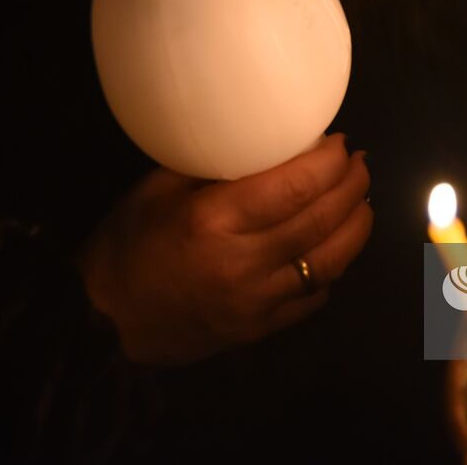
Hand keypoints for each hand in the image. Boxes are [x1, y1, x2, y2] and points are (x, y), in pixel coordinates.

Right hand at [78, 133, 371, 364]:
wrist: (105, 321)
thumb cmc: (127, 243)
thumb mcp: (158, 188)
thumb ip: (213, 164)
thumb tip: (266, 136)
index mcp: (213, 220)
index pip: (295, 186)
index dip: (329, 163)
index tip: (340, 144)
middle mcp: (242, 262)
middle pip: (320, 221)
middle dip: (351, 187)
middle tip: (359, 165)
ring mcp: (254, 302)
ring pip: (329, 263)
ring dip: (355, 228)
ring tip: (361, 202)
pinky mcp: (259, 330)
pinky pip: (312, 298)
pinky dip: (332, 269)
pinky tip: (334, 248)